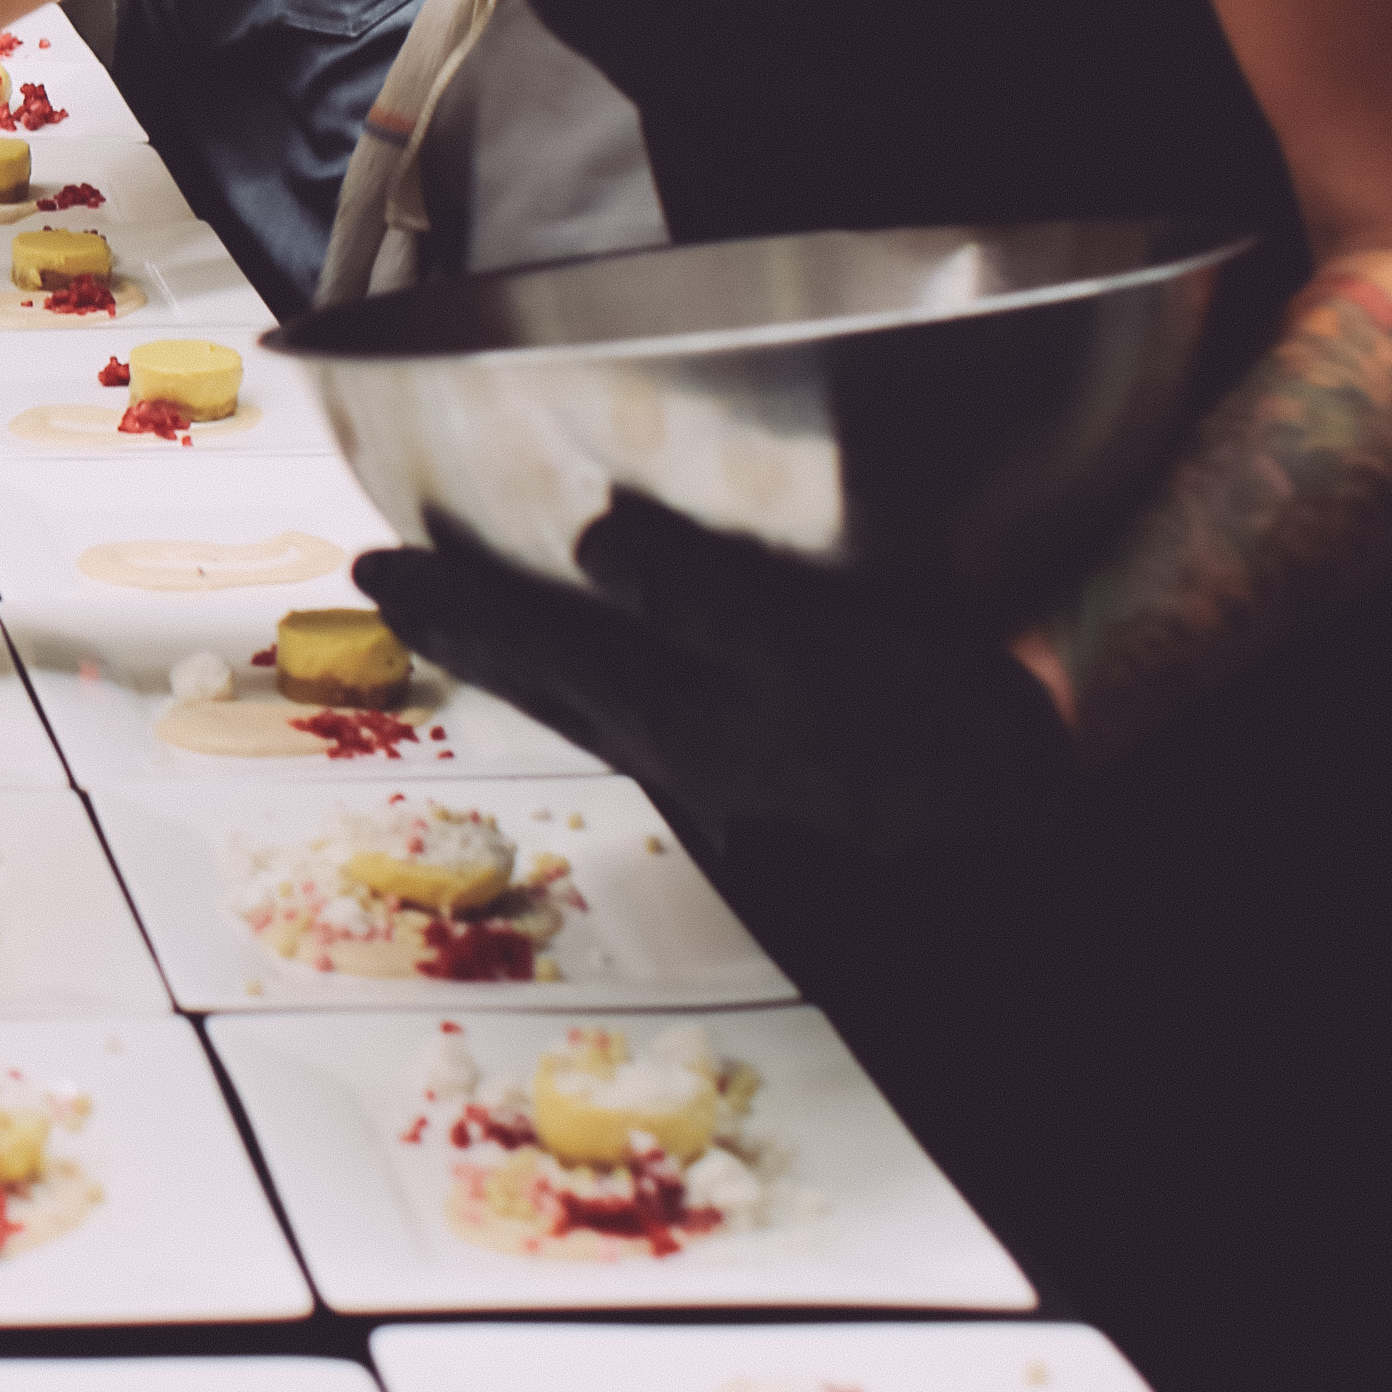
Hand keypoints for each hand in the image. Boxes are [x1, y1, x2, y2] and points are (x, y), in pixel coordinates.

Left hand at [361, 492, 1078, 856]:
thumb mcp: (811, 652)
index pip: (530, 644)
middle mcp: (679, 749)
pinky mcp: (775, 764)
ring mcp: (724, 765)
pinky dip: (601, 669)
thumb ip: (698, 595)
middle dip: (464, 627)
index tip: (374, 568)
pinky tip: (616, 659)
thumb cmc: (928, 750)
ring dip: (524, 649)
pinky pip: (647, 704)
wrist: (1017, 849)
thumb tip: (594, 541)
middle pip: (541, 676)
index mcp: (672, 718)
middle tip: (389, 587)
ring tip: (476, 611)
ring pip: (587, 696)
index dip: (451, 601)